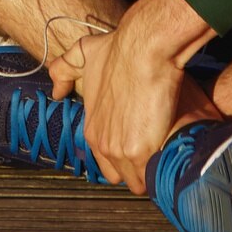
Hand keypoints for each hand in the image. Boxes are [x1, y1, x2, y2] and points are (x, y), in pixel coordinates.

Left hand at [69, 0, 219, 193]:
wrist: (143, 49)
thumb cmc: (118, 50)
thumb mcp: (83, 54)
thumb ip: (64, 69)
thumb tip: (57, 91)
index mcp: (92, 128)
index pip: (105, 163)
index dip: (124, 157)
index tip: (141, 146)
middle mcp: (102, 143)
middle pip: (121, 176)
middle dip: (138, 170)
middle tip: (156, 154)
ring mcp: (120, 151)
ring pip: (138, 182)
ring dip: (152, 173)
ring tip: (168, 159)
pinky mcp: (140, 152)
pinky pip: (152, 178)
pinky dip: (163, 171)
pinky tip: (175, 157)